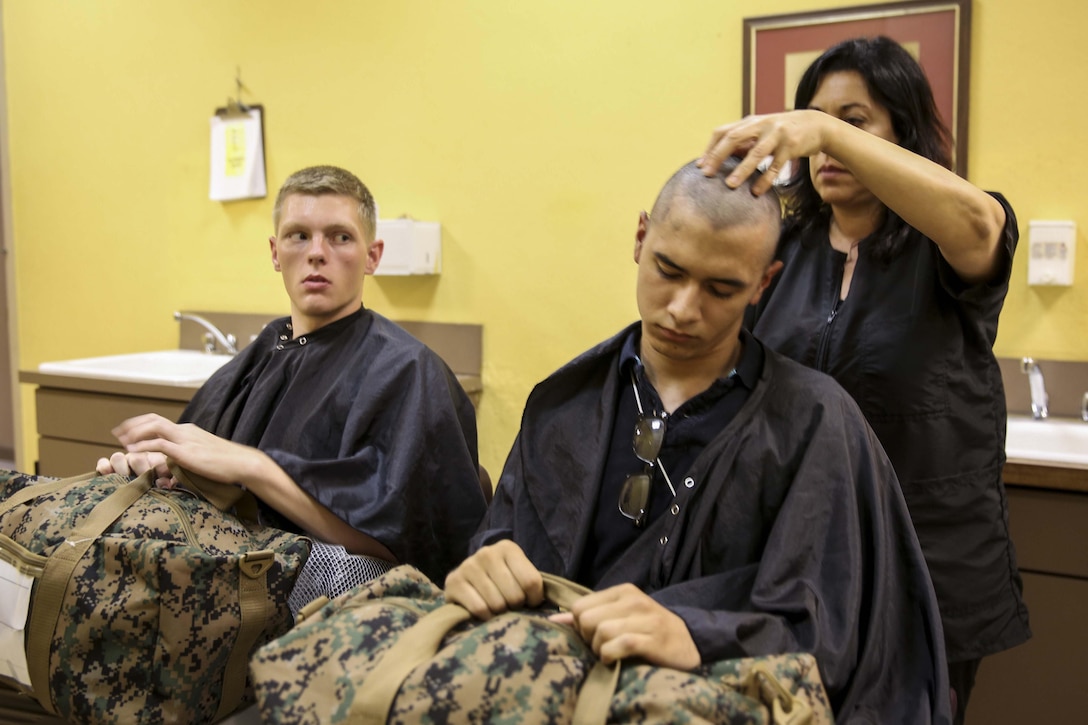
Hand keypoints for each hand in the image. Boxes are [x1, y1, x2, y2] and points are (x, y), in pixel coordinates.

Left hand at [110, 413, 257, 487]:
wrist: (243, 462)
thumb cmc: (226, 463)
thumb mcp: (203, 456)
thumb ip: (188, 456)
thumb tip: (176, 465)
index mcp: (188, 430)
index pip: (159, 421)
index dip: (139, 424)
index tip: (126, 432)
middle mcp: (185, 430)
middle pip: (152, 419)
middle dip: (132, 425)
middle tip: (117, 433)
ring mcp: (185, 439)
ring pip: (153, 427)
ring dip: (134, 433)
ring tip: (122, 442)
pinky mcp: (186, 452)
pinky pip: (159, 444)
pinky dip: (143, 446)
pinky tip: (132, 452)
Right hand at [444, 540, 543, 619]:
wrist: (467, 584)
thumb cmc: (502, 582)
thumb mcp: (519, 576)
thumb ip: (534, 585)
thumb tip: (553, 608)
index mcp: (508, 548)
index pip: (531, 582)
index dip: (534, 599)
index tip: (529, 602)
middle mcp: (487, 553)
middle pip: (514, 595)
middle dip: (515, 607)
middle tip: (510, 606)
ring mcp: (468, 566)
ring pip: (497, 604)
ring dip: (500, 613)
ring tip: (497, 608)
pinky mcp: (453, 582)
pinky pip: (479, 609)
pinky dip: (485, 617)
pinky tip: (484, 612)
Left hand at [549, 583, 699, 668]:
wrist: (689, 644)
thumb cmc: (649, 632)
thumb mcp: (620, 617)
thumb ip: (590, 615)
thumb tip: (554, 620)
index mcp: (623, 591)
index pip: (580, 606)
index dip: (580, 626)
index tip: (592, 637)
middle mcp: (633, 600)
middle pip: (586, 619)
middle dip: (588, 639)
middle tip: (600, 647)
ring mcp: (645, 618)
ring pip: (601, 631)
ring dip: (599, 650)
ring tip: (610, 654)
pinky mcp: (653, 639)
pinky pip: (618, 645)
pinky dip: (610, 655)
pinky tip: (614, 659)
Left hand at [697, 110, 832, 194]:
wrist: (815, 125)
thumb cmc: (781, 132)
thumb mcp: (761, 132)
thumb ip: (743, 143)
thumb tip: (720, 160)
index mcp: (750, 122)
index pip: (723, 132)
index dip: (710, 148)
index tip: (700, 166)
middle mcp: (761, 125)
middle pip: (734, 138)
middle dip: (718, 156)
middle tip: (707, 174)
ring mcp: (776, 134)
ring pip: (756, 152)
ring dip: (742, 169)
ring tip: (730, 185)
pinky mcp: (791, 146)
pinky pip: (776, 165)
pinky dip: (766, 179)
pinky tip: (756, 192)